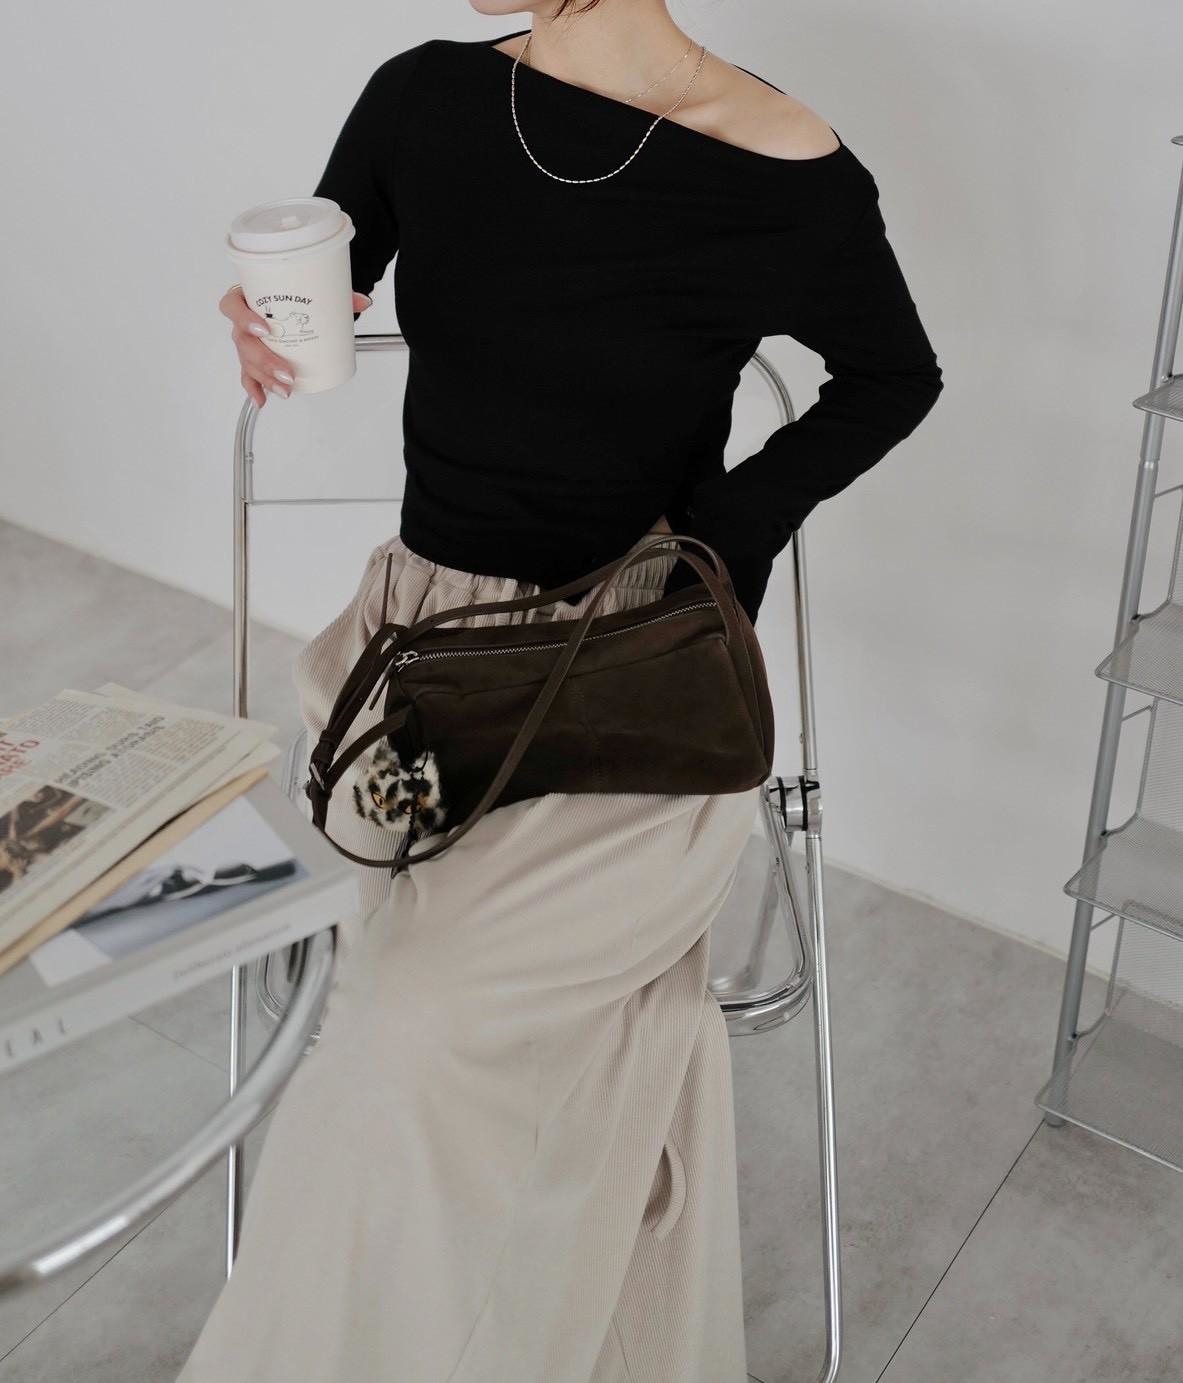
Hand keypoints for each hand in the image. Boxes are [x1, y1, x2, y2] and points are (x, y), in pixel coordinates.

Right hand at [221, 286, 372, 407]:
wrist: (287, 301)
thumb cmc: (288, 296)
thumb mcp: (310, 291)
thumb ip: (336, 294)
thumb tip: (363, 302)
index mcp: (248, 298)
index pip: (233, 305)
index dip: (243, 318)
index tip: (265, 329)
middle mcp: (243, 322)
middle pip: (242, 341)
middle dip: (264, 360)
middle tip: (286, 371)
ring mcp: (246, 342)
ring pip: (247, 362)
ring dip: (265, 378)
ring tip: (285, 388)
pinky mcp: (251, 359)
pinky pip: (248, 376)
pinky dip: (255, 389)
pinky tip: (263, 399)